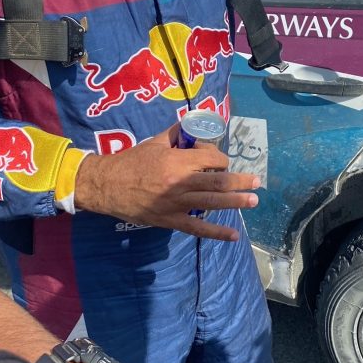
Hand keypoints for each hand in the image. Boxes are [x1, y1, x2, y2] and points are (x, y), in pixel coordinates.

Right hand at [74, 125, 258, 241]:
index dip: (220, 159)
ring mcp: (176, 204)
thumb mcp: (154, 142)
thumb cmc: (131, 161)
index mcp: (177, 161)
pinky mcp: (170, 220)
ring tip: (253, 200)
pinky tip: (233, 235)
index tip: (220, 162)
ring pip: (212, 203)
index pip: (210, 159)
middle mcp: (180, 182)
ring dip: (236, 201)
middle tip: (256, 182)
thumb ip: (176, 134)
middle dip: (239, 181)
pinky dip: (216, 232)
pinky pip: (197, 228)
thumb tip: (193, 126)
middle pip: (217, 182)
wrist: (106, 186)